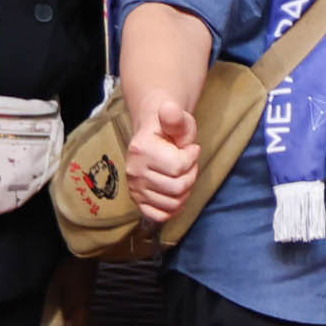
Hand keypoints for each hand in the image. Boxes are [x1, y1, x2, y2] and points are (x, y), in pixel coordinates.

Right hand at [122, 92, 201, 225]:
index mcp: (141, 150)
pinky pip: (160, 216)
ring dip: (185, 191)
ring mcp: (134, 188)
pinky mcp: (138, 201)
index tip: (188, 148)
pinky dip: (173, 208)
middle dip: (191, 174)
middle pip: (178, 187)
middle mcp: (133, 171)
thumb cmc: (170, 129)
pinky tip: (176, 193)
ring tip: (181, 175)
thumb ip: (175, 117)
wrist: (155, 136)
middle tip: (187, 163)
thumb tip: (168, 109)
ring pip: (173, 203)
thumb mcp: (178, 120)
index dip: (192, 158)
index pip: (179, 167)